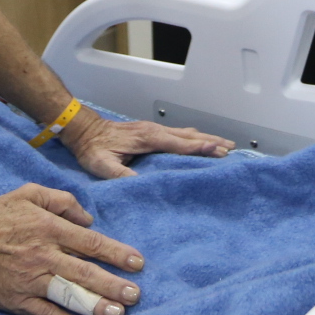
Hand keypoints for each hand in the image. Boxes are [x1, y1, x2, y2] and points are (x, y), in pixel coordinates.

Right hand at [0, 183, 142, 314]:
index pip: (90, 242)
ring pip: (69, 294)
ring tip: (117, 314)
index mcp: (49, 228)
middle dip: (113, 284)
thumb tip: (88, 218)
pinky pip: (46, 313)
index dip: (116, 253)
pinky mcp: (17, 298)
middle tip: (135, 294)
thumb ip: (62, 200)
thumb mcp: (30, 193)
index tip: (137, 263)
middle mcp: (44, 254)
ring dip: (95, 305)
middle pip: (85, 272)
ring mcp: (31, 278)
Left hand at [59, 106, 234, 179]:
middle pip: (190, 136)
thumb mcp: (102, 165)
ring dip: (206, 138)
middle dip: (211, 141)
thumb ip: (121, 174)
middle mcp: (155, 131)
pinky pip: (179, 135)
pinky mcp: (151, 133)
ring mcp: (154, 130)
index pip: (181, 144)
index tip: (221, 151)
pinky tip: (201, 142)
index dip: (201, 148)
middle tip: (232, 149)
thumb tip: (142, 184)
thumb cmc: (92, 148)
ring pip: (187, 134)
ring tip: (225, 145)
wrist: (83, 130)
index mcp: (148, 138)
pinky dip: (195, 138)